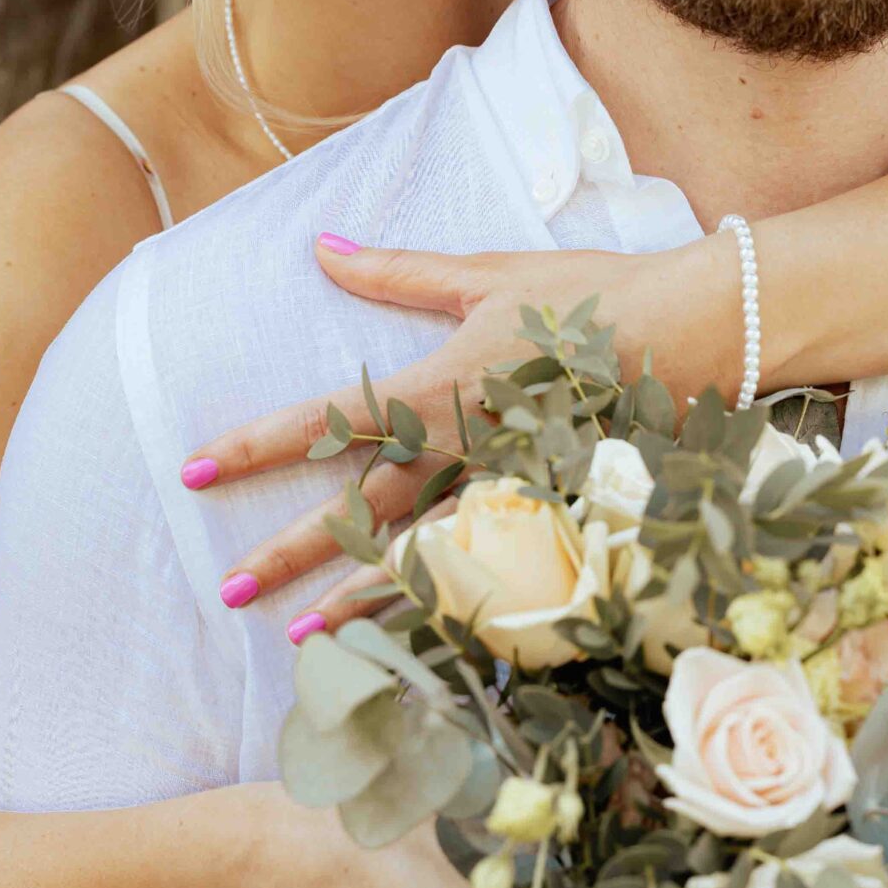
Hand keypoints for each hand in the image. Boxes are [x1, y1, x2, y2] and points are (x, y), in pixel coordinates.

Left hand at [186, 232, 746, 604]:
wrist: (693, 332)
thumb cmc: (589, 295)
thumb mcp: (486, 274)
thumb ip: (397, 271)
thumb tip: (321, 246)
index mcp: (435, 385)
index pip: (324, 418)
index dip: (254, 445)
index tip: (193, 466)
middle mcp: (461, 446)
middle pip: (358, 509)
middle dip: (290, 550)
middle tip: (229, 588)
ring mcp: (505, 489)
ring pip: (416, 557)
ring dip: (355, 600)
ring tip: (299, 640)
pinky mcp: (549, 514)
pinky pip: (486, 572)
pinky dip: (442, 608)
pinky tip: (409, 636)